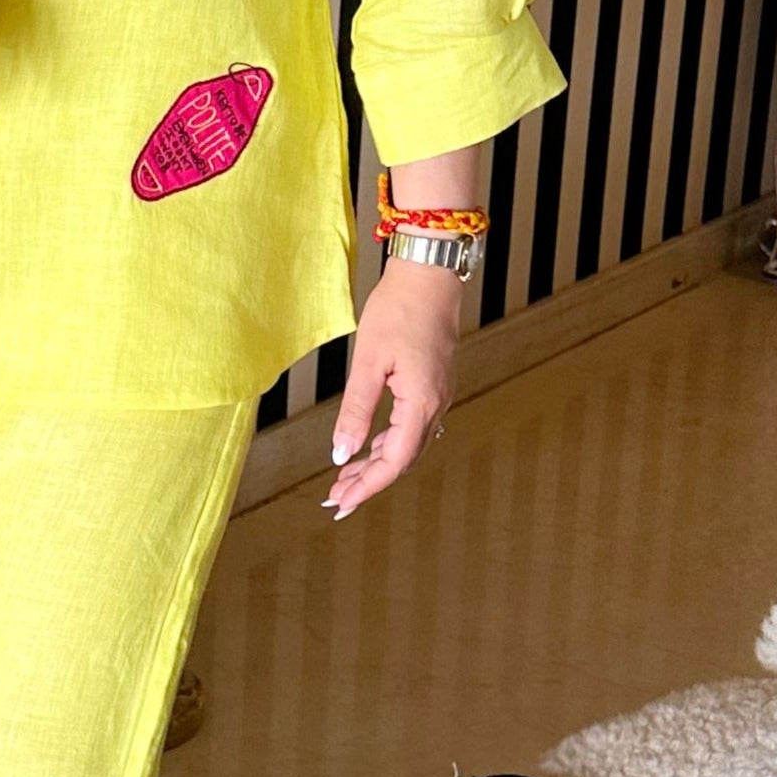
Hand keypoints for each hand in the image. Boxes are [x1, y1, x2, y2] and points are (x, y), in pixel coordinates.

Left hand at [323, 261, 461, 518]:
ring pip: (409, 445)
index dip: (367, 486)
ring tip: (346, 478)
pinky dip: (389, 443)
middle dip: (369, 482)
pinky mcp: (435, 384)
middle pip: (403, 459)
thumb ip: (355, 411)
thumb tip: (341, 454)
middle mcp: (437, 404)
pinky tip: (369, 446)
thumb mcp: (368, 362)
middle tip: (336, 499)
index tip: (340, 502)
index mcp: (422, 402)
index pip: (394, 460)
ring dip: (378, 464)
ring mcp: (439, 395)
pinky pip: (414, 427)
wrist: (428, 273)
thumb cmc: (397, 309)